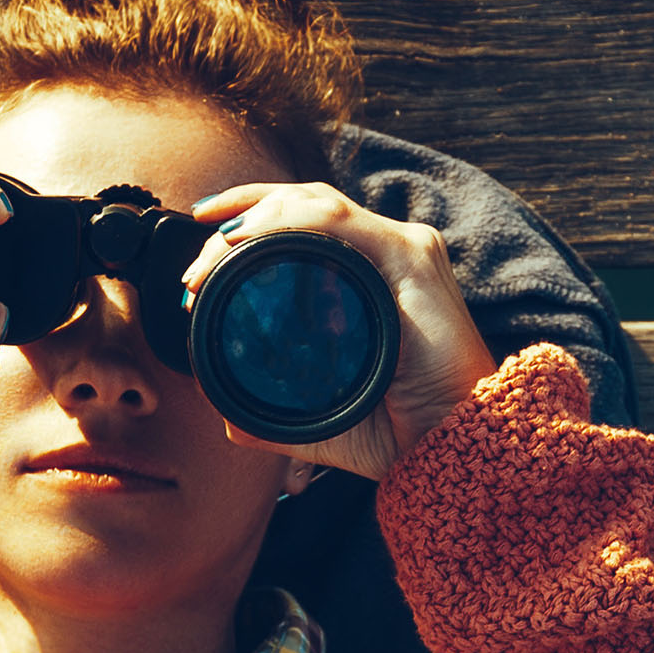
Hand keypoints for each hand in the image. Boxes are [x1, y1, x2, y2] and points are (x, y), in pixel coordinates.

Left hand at [173, 182, 494, 482]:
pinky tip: (248, 236)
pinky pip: (340, 220)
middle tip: (198, 267)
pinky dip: (287, 220)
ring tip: (214, 249)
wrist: (456, 450)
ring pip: (316, 202)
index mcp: (374, 276)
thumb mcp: (325, 422)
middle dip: (241, 216)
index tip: (205, 247)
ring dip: (255, 217)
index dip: (252, 220)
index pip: (306, 223)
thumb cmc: (404, 434)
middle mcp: (390, 252)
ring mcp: (404, 250)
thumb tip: (229, 420)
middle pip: (303, 204)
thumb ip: (277, 419)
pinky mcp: (412, 258)